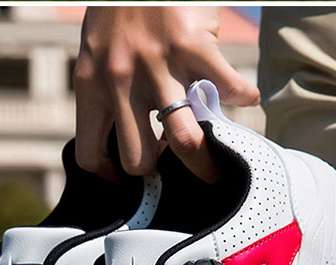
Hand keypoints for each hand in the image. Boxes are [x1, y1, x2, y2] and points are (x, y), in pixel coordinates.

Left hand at [73, 6, 259, 182]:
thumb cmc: (119, 10)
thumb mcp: (98, 53)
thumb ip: (109, 94)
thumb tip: (140, 137)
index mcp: (91, 85)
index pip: (91, 154)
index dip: (111, 176)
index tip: (126, 177)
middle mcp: (120, 80)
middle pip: (139, 159)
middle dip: (161, 172)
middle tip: (173, 164)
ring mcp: (158, 64)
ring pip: (183, 140)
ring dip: (205, 160)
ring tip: (216, 160)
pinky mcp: (193, 45)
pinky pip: (228, 89)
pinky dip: (243, 97)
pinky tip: (244, 96)